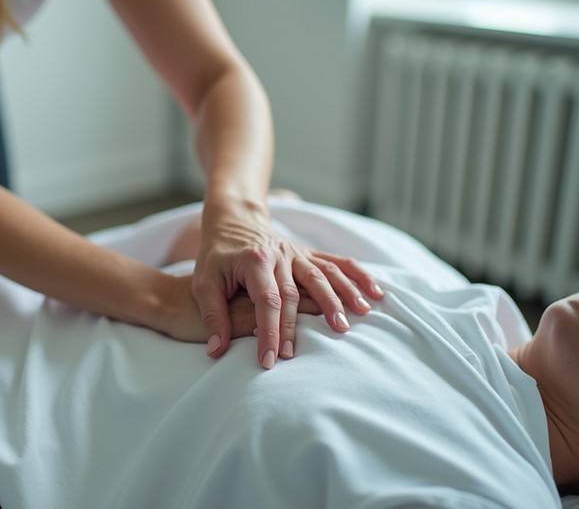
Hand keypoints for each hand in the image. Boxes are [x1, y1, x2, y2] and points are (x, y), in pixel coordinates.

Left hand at [191, 202, 382, 368]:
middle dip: (297, 327)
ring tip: (348, 324)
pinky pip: (337, 263)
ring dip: (338, 299)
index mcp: (254, 261)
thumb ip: (212, 315)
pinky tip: (375, 293)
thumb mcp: (203, 281)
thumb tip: (215, 351)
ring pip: (323, 276)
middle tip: (296, 356)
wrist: (233, 218)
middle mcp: (280, 255)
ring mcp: (297, 253)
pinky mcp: (308, 254)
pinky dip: (358, 276)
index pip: (266, 301)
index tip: (269, 359)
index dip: (269, 331)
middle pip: (295, 294)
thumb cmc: (216, 254)